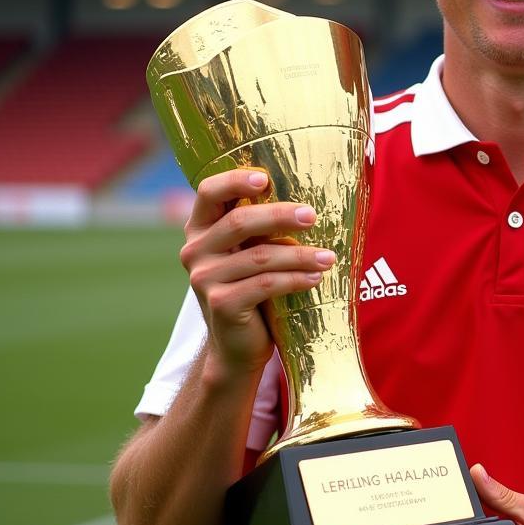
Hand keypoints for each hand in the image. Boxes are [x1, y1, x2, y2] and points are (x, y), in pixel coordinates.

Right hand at [179, 168, 335, 373]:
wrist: (237, 346)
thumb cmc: (251, 288)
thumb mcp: (249, 252)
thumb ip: (260, 228)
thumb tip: (308, 202)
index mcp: (200, 228)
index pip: (209, 192)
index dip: (235, 180)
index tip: (266, 178)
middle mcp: (195, 250)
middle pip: (239, 221)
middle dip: (280, 215)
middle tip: (312, 216)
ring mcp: (204, 278)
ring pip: (260, 256)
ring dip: (300, 255)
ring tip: (328, 257)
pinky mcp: (221, 304)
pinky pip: (266, 284)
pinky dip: (296, 279)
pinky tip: (316, 278)